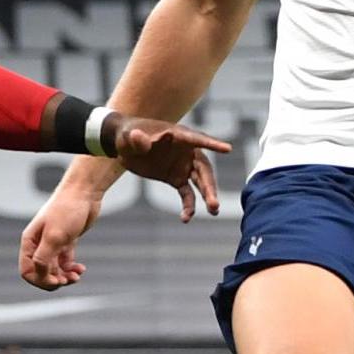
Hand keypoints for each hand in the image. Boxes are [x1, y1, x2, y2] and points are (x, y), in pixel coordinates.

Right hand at [20, 182, 107, 290]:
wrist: (84, 193)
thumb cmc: (66, 211)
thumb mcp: (54, 236)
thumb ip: (44, 257)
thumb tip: (40, 274)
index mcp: (30, 242)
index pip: (27, 271)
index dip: (40, 280)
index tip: (57, 280)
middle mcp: (39, 244)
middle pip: (41, 273)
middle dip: (54, 280)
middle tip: (68, 280)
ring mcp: (53, 243)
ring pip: (54, 269)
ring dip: (65, 277)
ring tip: (77, 275)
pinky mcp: (66, 242)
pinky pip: (65, 263)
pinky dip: (72, 269)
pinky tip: (81, 268)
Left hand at [110, 116, 229, 222]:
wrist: (126, 146)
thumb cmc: (129, 135)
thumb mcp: (129, 137)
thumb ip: (136, 140)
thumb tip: (138, 138)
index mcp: (178, 135)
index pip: (197, 139)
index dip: (212, 144)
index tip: (227, 149)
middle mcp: (186, 151)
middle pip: (203, 168)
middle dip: (209, 185)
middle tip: (213, 202)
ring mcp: (183, 166)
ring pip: (200, 182)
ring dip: (207, 196)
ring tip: (213, 211)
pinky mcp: (177, 178)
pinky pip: (187, 194)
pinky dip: (188, 205)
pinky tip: (186, 218)